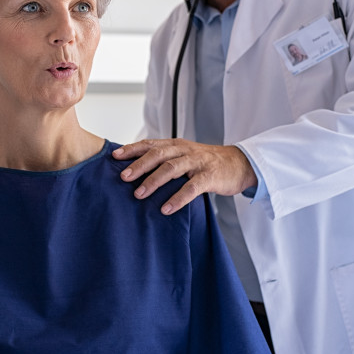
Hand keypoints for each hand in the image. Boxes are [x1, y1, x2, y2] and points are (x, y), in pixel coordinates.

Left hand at [112, 139, 256, 214]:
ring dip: (154, 181)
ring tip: (139, 194)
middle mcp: (185, 150)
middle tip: (123, 178)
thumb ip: (164, 160)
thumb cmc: (206, 163)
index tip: (114, 157)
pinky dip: (178, 198)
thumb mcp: (184, 156)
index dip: (132, 149)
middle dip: (139, 165)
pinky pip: (192, 187)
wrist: (240, 164)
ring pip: (172, 168)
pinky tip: (166, 209)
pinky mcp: (210, 176)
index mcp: (176, 145)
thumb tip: (135, 171)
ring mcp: (198, 162)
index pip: (150, 144)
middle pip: (158, 154)